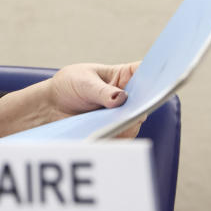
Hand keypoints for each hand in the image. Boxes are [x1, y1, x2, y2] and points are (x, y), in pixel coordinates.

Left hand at [0, 61, 143, 138]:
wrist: (51, 106)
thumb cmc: (69, 86)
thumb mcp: (83, 82)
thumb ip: (101, 91)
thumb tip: (121, 98)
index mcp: (124, 76)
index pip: (147, 72)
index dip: (157, 75)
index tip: (160, 81)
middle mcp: (129, 96)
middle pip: (146, 101)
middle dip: (143, 104)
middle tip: (136, 108)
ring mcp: (122, 115)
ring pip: (135, 122)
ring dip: (127, 123)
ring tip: (115, 123)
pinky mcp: (115, 132)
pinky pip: (122, 137)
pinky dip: (116, 137)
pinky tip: (106, 135)